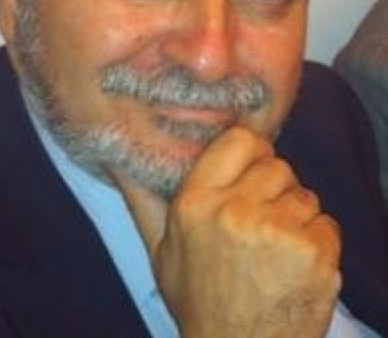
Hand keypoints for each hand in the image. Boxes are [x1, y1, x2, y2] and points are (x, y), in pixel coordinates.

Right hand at [110, 128, 341, 337]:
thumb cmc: (199, 302)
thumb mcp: (161, 252)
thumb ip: (142, 199)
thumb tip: (114, 159)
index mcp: (196, 203)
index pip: (240, 140)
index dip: (253, 151)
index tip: (253, 168)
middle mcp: (236, 211)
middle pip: (277, 166)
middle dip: (274, 189)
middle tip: (262, 219)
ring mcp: (278, 231)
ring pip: (304, 195)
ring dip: (296, 217)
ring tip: (277, 248)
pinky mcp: (314, 253)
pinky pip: (327, 223)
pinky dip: (318, 241)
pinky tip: (296, 265)